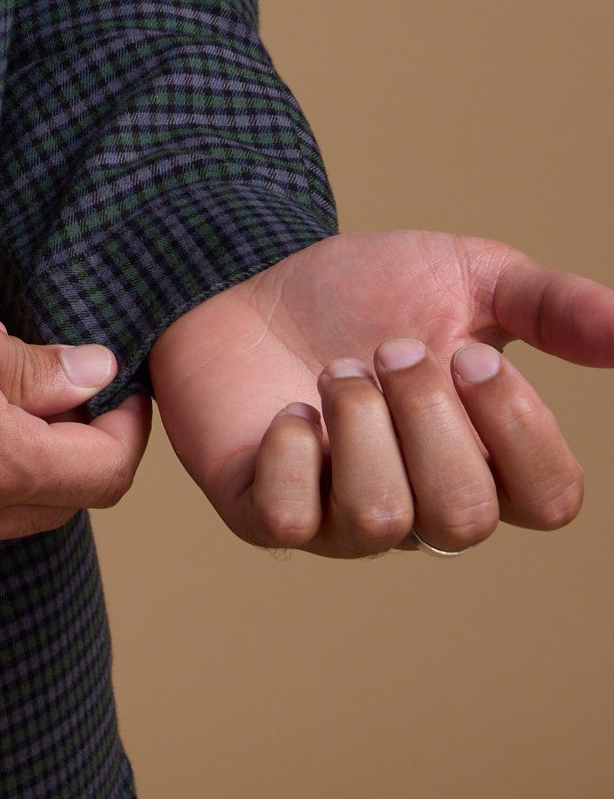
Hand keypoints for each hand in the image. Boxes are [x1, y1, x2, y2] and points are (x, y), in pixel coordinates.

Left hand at [150, 230, 613, 556]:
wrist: (246, 276)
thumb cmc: (364, 294)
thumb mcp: (468, 280)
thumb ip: (552, 307)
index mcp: (486, 462)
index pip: (550, 499)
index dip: (519, 427)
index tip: (471, 354)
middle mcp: (423, 508)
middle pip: (466, 515)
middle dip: (426, 411)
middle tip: (388, 349)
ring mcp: (343, 522)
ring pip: (383, 518)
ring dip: (359, 420)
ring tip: (334, 370)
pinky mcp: (267, 514)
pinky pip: (291, 520)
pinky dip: (292, 451)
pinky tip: (289, 411)